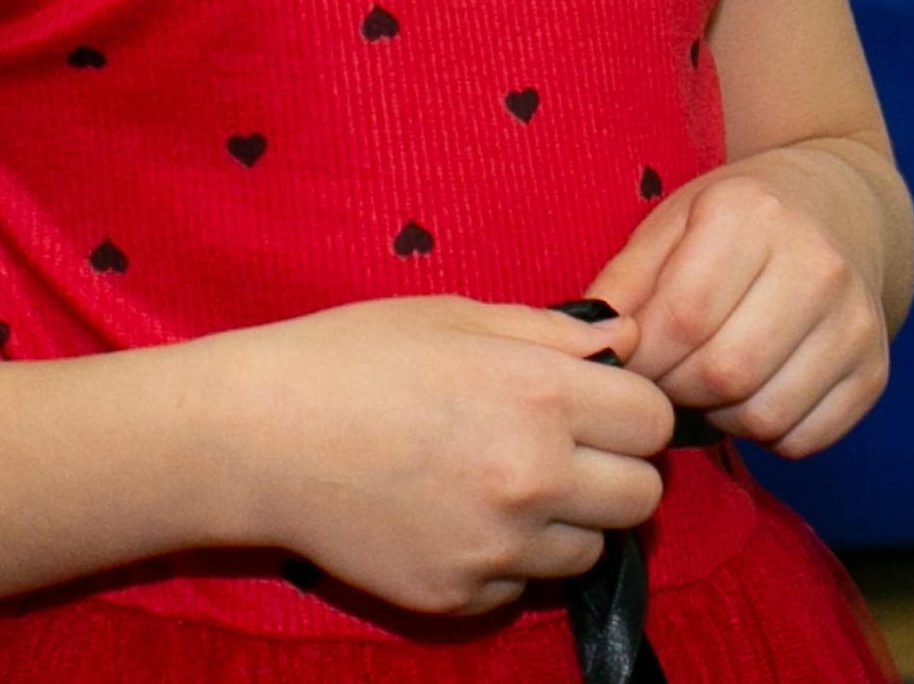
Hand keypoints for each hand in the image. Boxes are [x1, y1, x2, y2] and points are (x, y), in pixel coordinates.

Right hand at [228, 296, 673, 617]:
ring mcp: (500, 550)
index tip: (596, 401)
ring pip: (592, 549)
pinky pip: (526, 585)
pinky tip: (458, 513)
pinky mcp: (464, 598)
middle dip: (613, 468)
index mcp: (537, 395)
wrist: (262, 435)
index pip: (651, 420)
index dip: (629, 406)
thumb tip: (626, 338)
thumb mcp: (453, 315)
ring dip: (568, 519)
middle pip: (641, 497)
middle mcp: (533, 479)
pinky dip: (510, 557)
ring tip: (505, 480)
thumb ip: (550, 332)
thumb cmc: (353, 355)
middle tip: (562, 445)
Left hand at [583, 159, 890, 458]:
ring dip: (719, 417)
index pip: (683, 316)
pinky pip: (805, 439)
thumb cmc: (736, 219)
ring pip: (765, 414)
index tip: (628, 363)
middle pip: (725, 372)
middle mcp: (814, 266)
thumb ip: (626, 280)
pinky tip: (751, 394)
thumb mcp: (672, 222)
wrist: (837, 208)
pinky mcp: (874, 371)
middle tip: (662, 381)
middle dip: (677, 391)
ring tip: (703, 385)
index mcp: (749, 215)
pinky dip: (765, 435)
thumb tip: (596, 345)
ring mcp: (853, 322)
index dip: (644, 356)